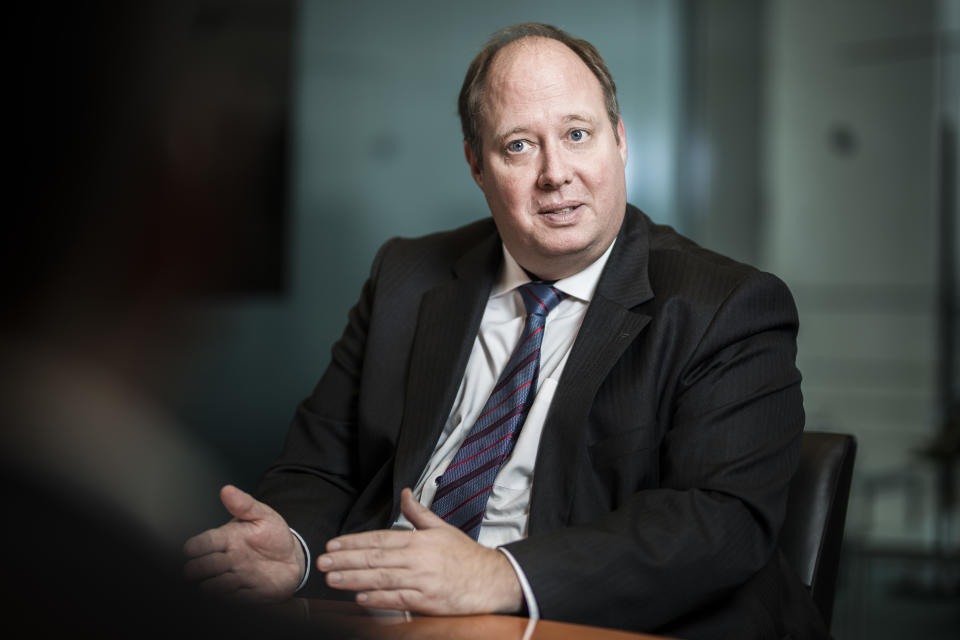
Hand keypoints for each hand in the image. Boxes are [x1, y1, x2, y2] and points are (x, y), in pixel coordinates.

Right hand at [183, 485, 303, 602]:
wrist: (292, 558)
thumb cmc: (272, 534)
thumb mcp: (263, 515)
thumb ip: (245, 504)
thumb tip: (227, 489)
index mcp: (226, 539)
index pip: (204, 543)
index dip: (196, 546)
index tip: (190, 549)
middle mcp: (226, 561)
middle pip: (203, 567)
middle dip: (201, 567)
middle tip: (208, 566)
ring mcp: (234, 579)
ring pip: (214, 587)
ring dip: (218, 584)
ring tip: (233, 576)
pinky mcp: (246, 596)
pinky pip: (235, 601)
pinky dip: (235, 598)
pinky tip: (243, 590)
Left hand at [317, 488, 522, 614]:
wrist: (492, 580)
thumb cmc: (465, 556)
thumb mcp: (442, 528)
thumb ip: (418, 513)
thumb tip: (404, 493)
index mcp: (419, 541)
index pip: (379, 539)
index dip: (353, 542)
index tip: (333, 545)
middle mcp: (417, 560)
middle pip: (374, 558)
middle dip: (345, 560)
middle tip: (322, 562)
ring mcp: (422, 581)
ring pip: (381, 579)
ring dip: (354, 579)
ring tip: (333, 579)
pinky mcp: (427, 602)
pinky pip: (397, 600)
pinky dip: (377, 600)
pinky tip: (359, 598)